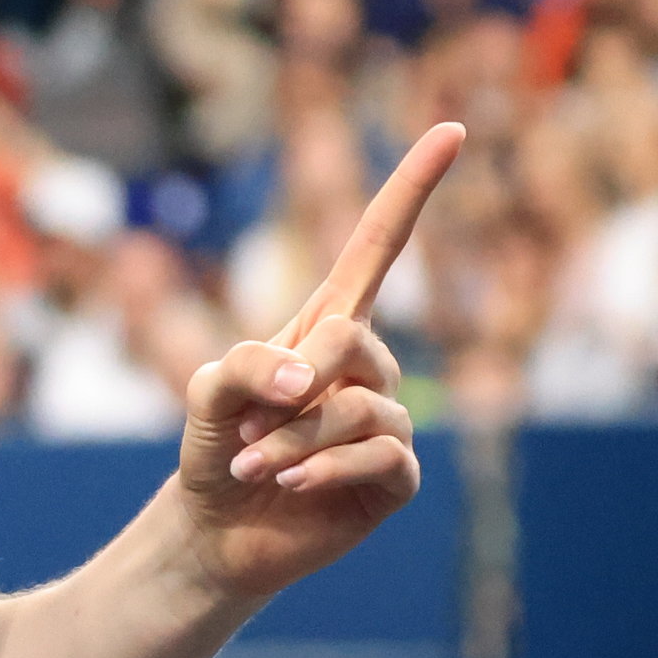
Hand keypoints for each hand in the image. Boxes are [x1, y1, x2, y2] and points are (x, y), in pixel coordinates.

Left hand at [173, 121, 469, 604]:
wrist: (215, 528)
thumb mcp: (207, 390)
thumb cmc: (215, 444)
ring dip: (293, 440)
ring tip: (253, 466)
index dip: (412, 188)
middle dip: (297, 379)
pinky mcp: (396, 477)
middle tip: (247, 423)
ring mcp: (387, 421)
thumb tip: (311, 383)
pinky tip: (290, 486)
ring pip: (361, 409)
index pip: (378, 245)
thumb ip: (247, 364)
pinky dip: (326, 470)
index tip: (451, 129)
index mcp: (327, 325)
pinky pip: (383, 457)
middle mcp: (367, 367)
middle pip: (352, 341)